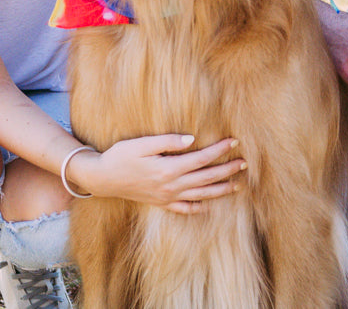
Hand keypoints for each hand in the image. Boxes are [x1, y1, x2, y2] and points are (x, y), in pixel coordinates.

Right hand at [69, 134, 244, 213]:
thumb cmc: (120, 156)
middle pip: (206, 178)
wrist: (102, 178)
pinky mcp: (161, 203)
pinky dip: (198, 207)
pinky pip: (184, 209)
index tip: (234, 141)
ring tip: (236, 185)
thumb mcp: (141, 143)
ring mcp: (167, 197)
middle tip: (244, 163)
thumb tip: (192, 139)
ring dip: (220, 190)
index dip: (219, 150)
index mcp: (168, 168)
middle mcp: (171, 186)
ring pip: (200, 195)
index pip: (201, 158)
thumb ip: (167, 141)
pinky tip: (208, 205)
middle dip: (227, 170)